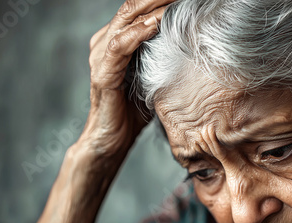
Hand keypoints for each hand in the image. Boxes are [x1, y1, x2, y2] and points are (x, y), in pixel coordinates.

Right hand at [81, 0, 172, 156]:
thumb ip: (162, 55)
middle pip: (133, 6)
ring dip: (153, 7)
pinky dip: (138, 32)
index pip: (140, 8)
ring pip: (126, 19)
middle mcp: (106, 42)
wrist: (112, 139)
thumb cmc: (134, 109)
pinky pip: (120, 46)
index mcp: (117, 40)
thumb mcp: (153, 75)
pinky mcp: (102, 73)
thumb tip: (191, 43)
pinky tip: (156, 23)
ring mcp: (101, 56)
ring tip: (176, 0)